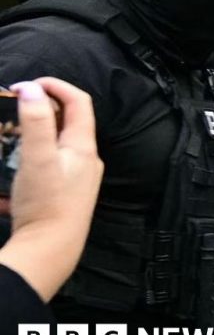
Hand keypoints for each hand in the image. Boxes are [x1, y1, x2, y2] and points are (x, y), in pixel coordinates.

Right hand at [0, 78, 102, 301]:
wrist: (51, 251)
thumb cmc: (47, 204)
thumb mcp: (38, 157)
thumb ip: (36, 121)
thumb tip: (32, 88)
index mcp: (84, 147)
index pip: (79, 102)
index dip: (56, 86)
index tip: (28, 84)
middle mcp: (85, 161)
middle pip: (65, 124)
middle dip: (38, 112)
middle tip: (11, 110)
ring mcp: (75, 180)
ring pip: (51, 147)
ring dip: (28, 139)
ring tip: (6, 141)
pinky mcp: (62, 195)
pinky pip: (42, 170)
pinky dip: (23, 165)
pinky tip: (6, 182)